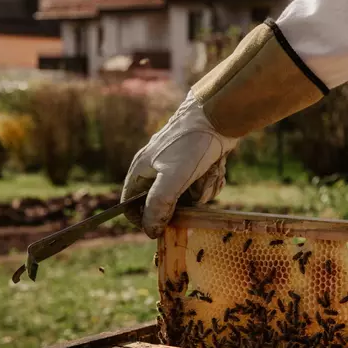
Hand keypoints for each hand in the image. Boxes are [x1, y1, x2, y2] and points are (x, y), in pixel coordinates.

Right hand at [121, 91, 237, 237]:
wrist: (218, 117)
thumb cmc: (191, 145)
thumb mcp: (172, 178)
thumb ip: (158, 204)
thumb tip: (150, 230)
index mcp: (140, 170)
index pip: (129, 205)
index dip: (142, 220)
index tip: (161, 229)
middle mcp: (156, 169)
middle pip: (164, 204)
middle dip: (183, 203)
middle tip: (194, 193)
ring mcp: (177, 167)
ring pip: (186, 196)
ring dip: (201, 190)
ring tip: (208, 173)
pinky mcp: (196, 165)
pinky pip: (201, 185)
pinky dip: (211, 181)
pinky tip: (216, 168)